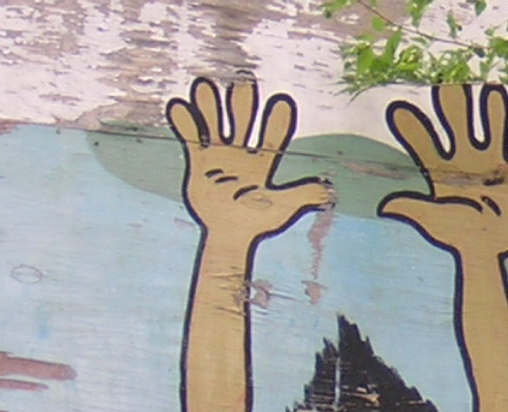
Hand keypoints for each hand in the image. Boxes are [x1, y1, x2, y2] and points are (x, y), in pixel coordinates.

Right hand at [166, 77, 331, 245]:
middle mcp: (242, 153)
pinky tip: (180, 107)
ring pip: (214, 123)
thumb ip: (302, 196)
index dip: (278, 120)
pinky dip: (185, 123)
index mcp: (264, 162)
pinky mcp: (200, 162)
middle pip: (243, 121)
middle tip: (243, 81)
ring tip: (204, 85)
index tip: (283, 101)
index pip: (273, 136)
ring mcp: (220, 155)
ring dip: (210, 106)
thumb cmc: (258, 221)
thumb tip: (328, 192)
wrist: (229, 234)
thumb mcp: (282, 207)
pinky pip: (192, 139)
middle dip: (242, 102)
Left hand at [379, 84, 507, 260]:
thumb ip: (413, 209)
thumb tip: (386, 208)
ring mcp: (490, 160)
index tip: (398, 110)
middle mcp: (464, 157)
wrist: (487, 249)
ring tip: (493, 92)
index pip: (423, 142)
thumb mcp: (432, 222)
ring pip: (492, 127)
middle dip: (454, 106)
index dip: (412, 127)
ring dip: (493, 111)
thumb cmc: (456, 234)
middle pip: (458, 122)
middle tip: (448, 88)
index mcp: (440, 167)